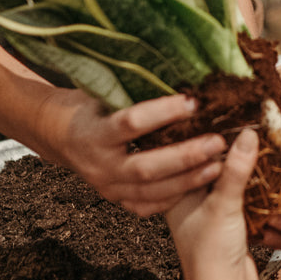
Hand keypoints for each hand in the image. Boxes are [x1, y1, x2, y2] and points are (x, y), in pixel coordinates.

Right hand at [34, 90, 227, 215]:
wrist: (61, 137)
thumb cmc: (89, 107)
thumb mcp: (103, 93)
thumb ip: (132, 91)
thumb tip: (176, 72)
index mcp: (95, 132)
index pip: (131, 124)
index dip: (163, 113)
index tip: (193, 103)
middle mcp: (100, 164)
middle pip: (147, 166)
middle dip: (185, 156)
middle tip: (217, 142)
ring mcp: (107, 187)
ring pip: (151, 190)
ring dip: (188, 179)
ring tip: (219, 165)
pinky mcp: (116, 199)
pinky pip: (147, 206)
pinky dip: (174, 197)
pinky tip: (199, 185)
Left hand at [168, 129, 261, 279]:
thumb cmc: (209, 256)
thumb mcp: (223, 205)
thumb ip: (235, 169)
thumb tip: (248, 134)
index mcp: (177, 192)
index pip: (189, 153)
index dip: (207, 135)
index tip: (228, 117)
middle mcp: (192, 200)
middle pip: (215, 166)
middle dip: (236, 156)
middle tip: (251, 134)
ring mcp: (212, 212)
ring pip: (235, 182)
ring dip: (253, 178)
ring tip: (266, 166)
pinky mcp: (231, 224)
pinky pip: (249, 201)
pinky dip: (261, 198)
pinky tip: (270, 197)